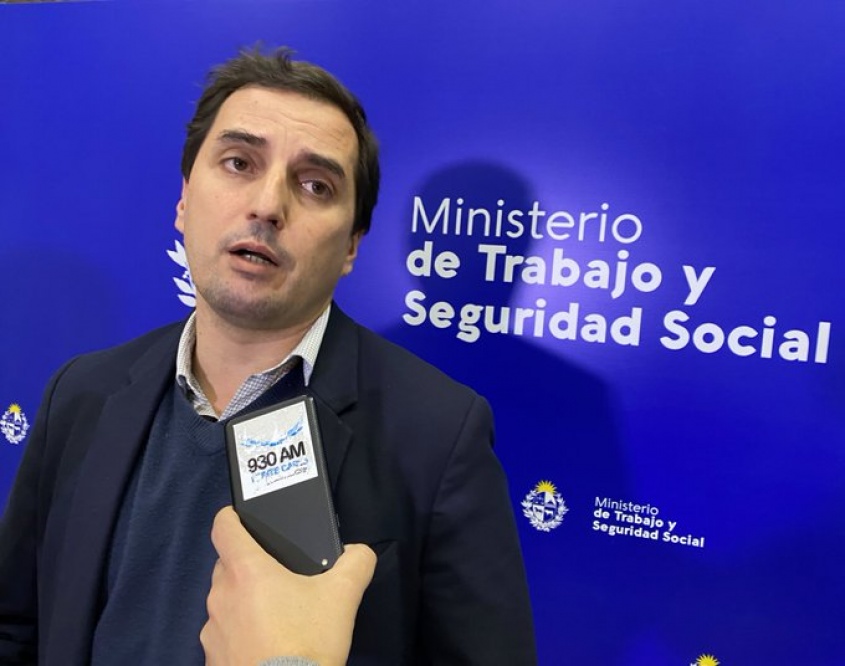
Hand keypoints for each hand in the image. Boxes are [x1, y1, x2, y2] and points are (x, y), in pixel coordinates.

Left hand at [201, 506, 375, 665]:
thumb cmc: (308, 640)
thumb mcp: (344, 595)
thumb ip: (355, 562)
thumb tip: (359, 552)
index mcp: (246, 570)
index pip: (223, 527)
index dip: (231, 516)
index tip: (241, 518)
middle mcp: (220, 595)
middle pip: (226, 564)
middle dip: (248, 565)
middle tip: (278, 576)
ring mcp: (212, 629)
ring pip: (224, 601)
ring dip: (243, 602)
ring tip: (275, 617)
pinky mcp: (211, 659)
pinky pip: (223, 635)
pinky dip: (240, 635)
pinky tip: (265, 646)